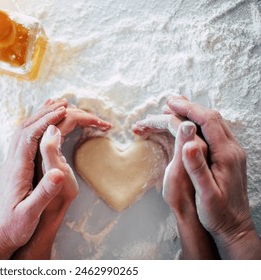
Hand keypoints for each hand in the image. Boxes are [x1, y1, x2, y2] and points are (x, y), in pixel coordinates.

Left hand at [12, 103, 111, 258]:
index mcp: (17, 169)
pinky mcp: (14, 168)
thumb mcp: (29, 214)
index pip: (30, 135)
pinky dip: (35, 127)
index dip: (46, 120)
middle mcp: (12, 162)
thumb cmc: (13, 227)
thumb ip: (44, 193)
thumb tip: (59, 172)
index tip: (63, 110)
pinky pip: (23, 140)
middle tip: (64, 103)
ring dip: (39, 117)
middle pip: (25, 128)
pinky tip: (42, 127)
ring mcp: (12, 164)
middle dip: (44, 113)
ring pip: (22, 132)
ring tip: (55, 108)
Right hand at [167, 95, 260, 258]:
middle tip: (170, 101)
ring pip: (214, 124)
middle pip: (212, 118)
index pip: (208, 122)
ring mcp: (231, 153)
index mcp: (227, 155)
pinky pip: (213, 133)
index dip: (189, 109)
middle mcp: (232, 150)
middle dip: (190, 107)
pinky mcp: (228, 158)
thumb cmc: (218, 214)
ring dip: (194, 114)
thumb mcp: (206, 193)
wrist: (234, 227)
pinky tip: (188, 127)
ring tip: (175, 109)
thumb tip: (189, 143)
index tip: (171, 103)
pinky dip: (198, 124)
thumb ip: (198, 168)